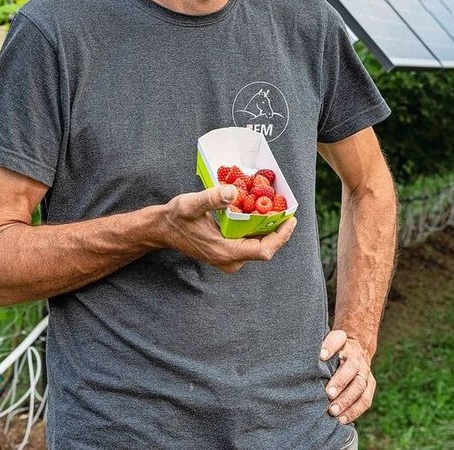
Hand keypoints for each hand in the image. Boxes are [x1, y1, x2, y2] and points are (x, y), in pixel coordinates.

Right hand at [160, 184, 295, 272]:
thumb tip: (232, 192)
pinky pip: (249, 243)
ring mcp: (229, 259)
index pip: (263, 250)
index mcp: (225, 252)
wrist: (162, 230)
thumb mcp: (190, 204)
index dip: (281, 237)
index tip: (290, 219)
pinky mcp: (227, 253)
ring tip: (275, 207)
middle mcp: (230, 260)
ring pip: (258, 246)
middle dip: (277, 228)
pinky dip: (256, 229)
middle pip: (264, 248)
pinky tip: (258, 212)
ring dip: (268, 228)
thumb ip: (211, 198)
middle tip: (285, 207)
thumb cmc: (176, 218)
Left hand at [320, 329, 375, 423]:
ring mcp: (365, 371)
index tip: (321, 356)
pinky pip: (366, 400)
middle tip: (328, 394)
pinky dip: (355, 411)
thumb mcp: (325, 347)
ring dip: (347, 400)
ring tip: (333, 411)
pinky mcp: (370, 385)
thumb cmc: (332, 353)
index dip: (330, 346)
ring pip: (360, 385)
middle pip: (351, 367)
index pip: (338, 339)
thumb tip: (309, 360)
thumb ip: (317, 350)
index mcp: (343, 344)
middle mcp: (356, 357)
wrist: (356, 351)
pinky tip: (342, 419)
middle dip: (340, 381)